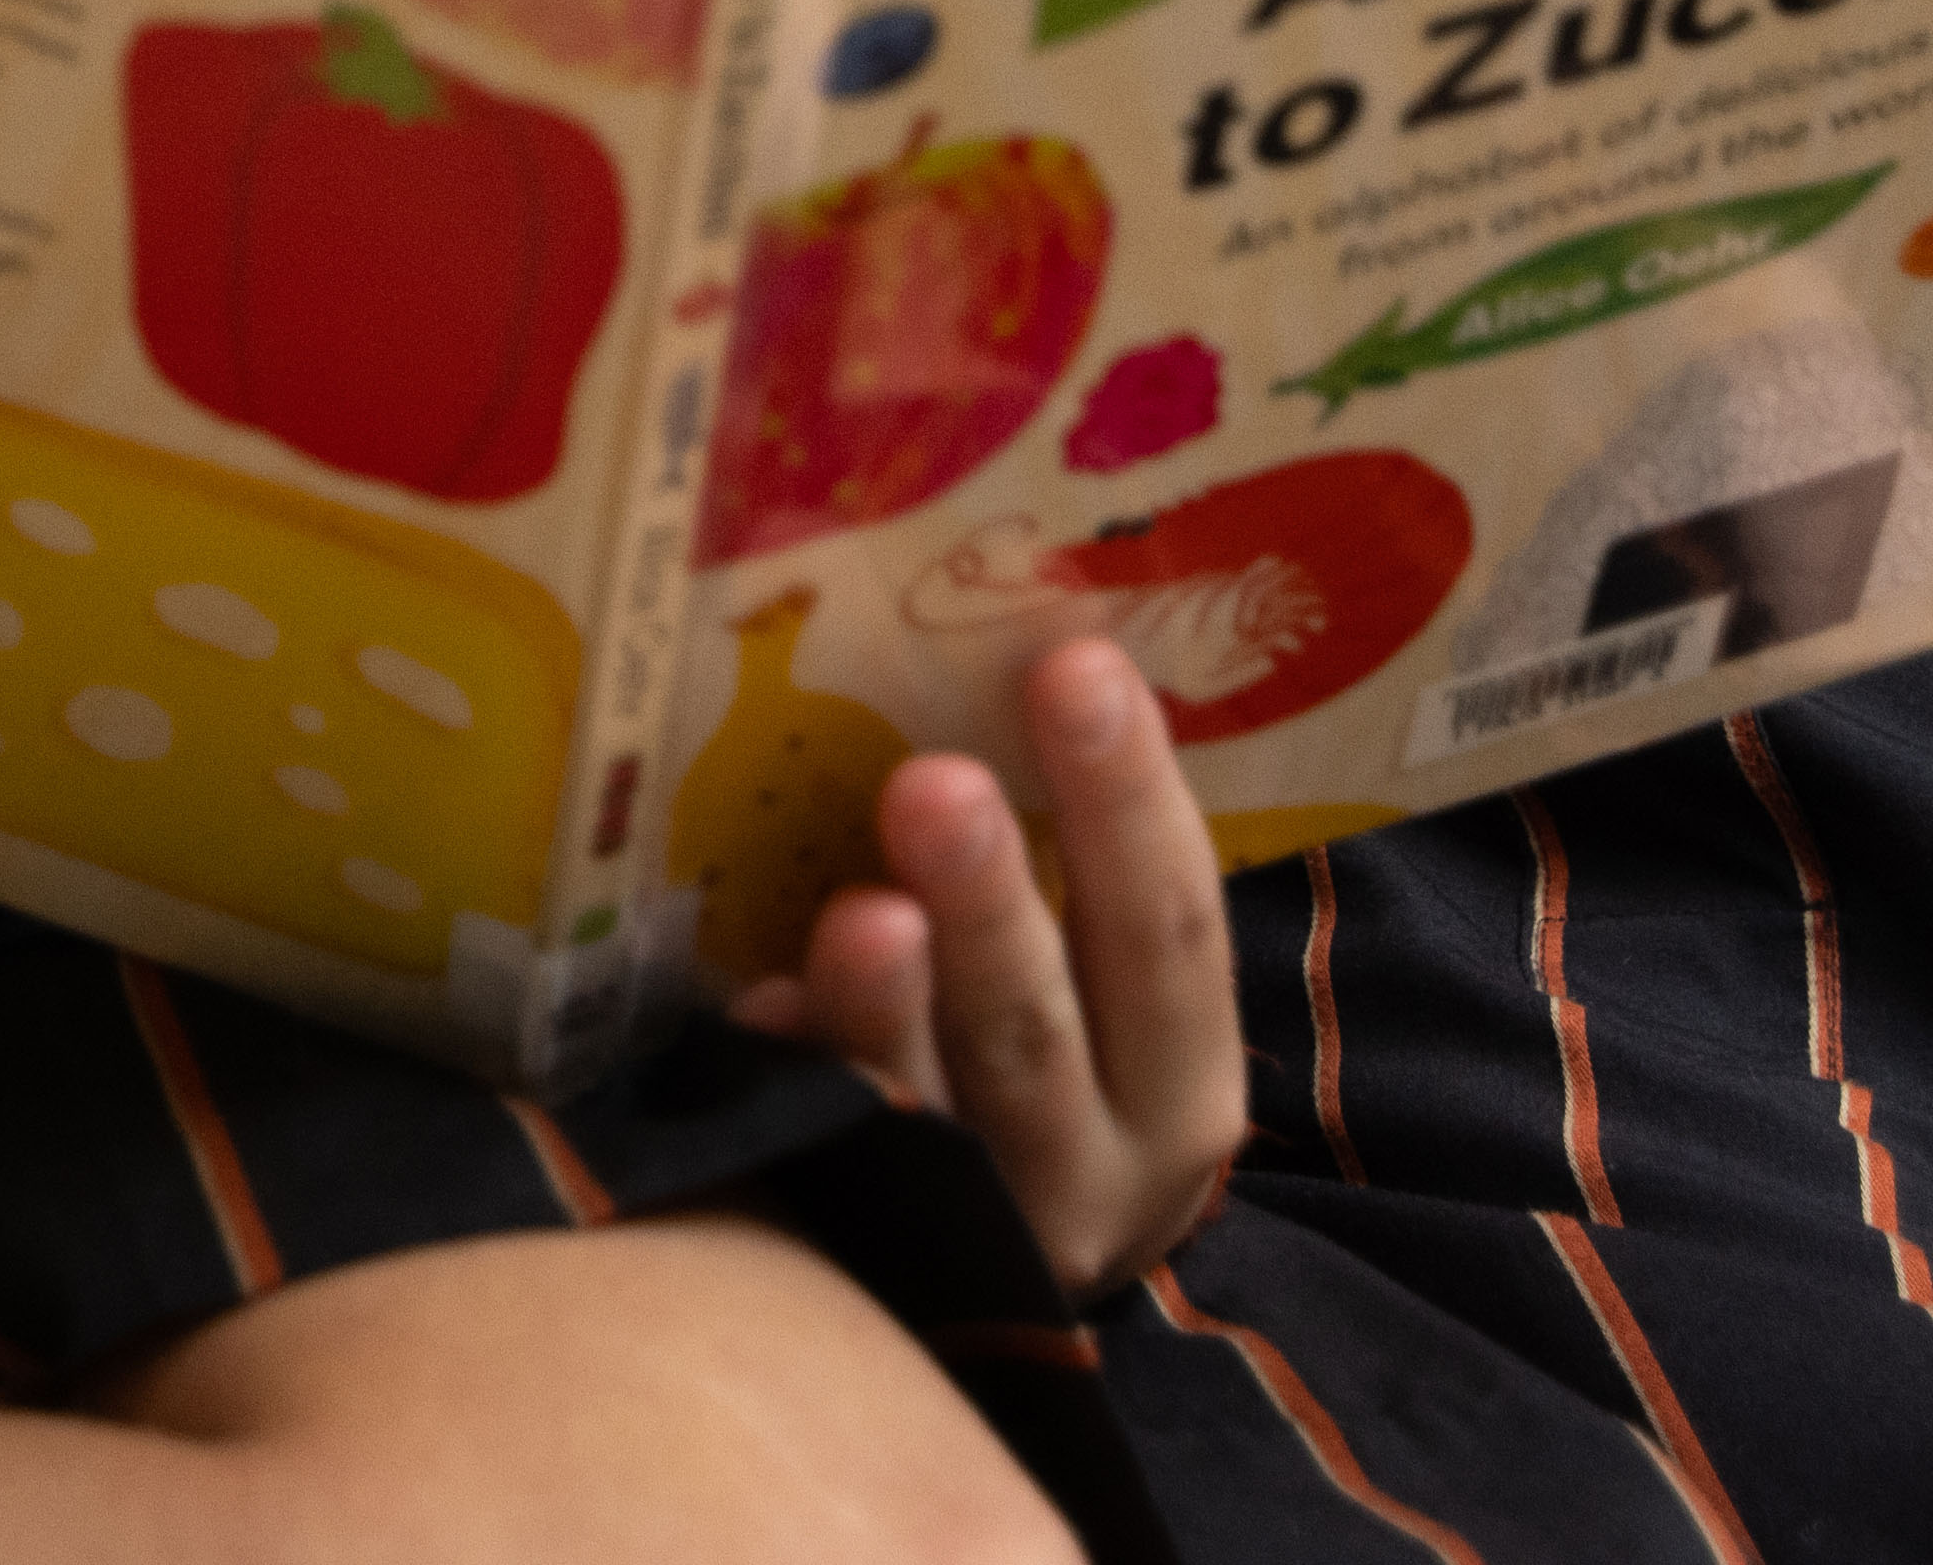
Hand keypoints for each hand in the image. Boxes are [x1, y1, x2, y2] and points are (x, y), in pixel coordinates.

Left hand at [716, 633, 1248, 1297]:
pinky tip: (755, 1014)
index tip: (1076, 663)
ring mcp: (976, 1232)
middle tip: (936, 782)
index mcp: (1177, 1083)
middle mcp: (1096, 1176)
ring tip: (860, 913)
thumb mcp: (1099, 995)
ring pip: (934, 1115)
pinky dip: (791, 1083)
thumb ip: (1073, 873)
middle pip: (1044, 1030)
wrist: (971, 1277)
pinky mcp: (868, 1258)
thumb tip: (1015, 654)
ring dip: (889, 1008)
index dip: (1127, 797)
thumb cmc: (1043, 1073)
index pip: (1169, 930)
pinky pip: (820, 1165)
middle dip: (993, 903)